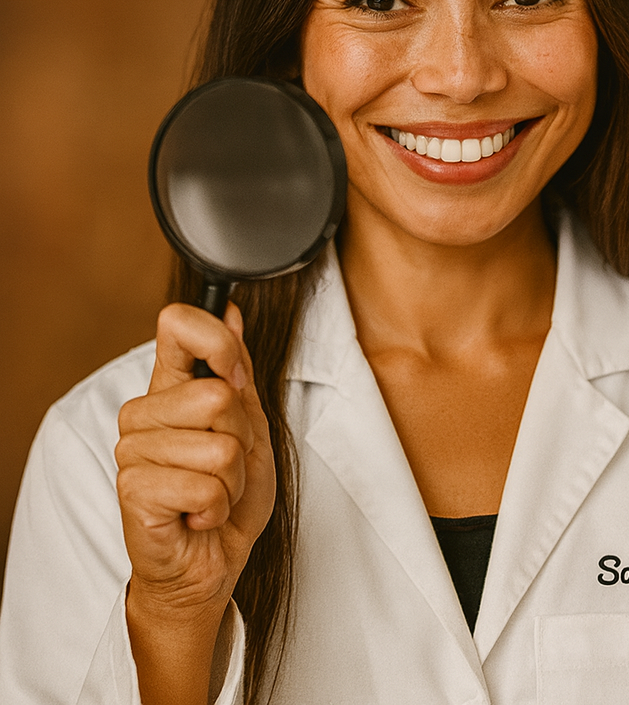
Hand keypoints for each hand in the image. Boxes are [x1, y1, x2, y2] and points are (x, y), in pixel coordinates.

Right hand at [115, 303, 274, 702]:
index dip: (220, 344)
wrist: (211, 560)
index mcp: (171, 386)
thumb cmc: (229, 495)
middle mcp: (144, 412)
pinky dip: (218, 507)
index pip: (177, 326)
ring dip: (232, 479)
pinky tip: (198, 515)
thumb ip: (238, 369)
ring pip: (218, 446)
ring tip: (214, 493)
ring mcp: (133, 450)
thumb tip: (231, 312)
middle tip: (226, 466)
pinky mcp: (133, 490)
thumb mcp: (250, 425)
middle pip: (217, 396)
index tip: (237, 378)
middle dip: (241, 439)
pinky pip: (206, 486)